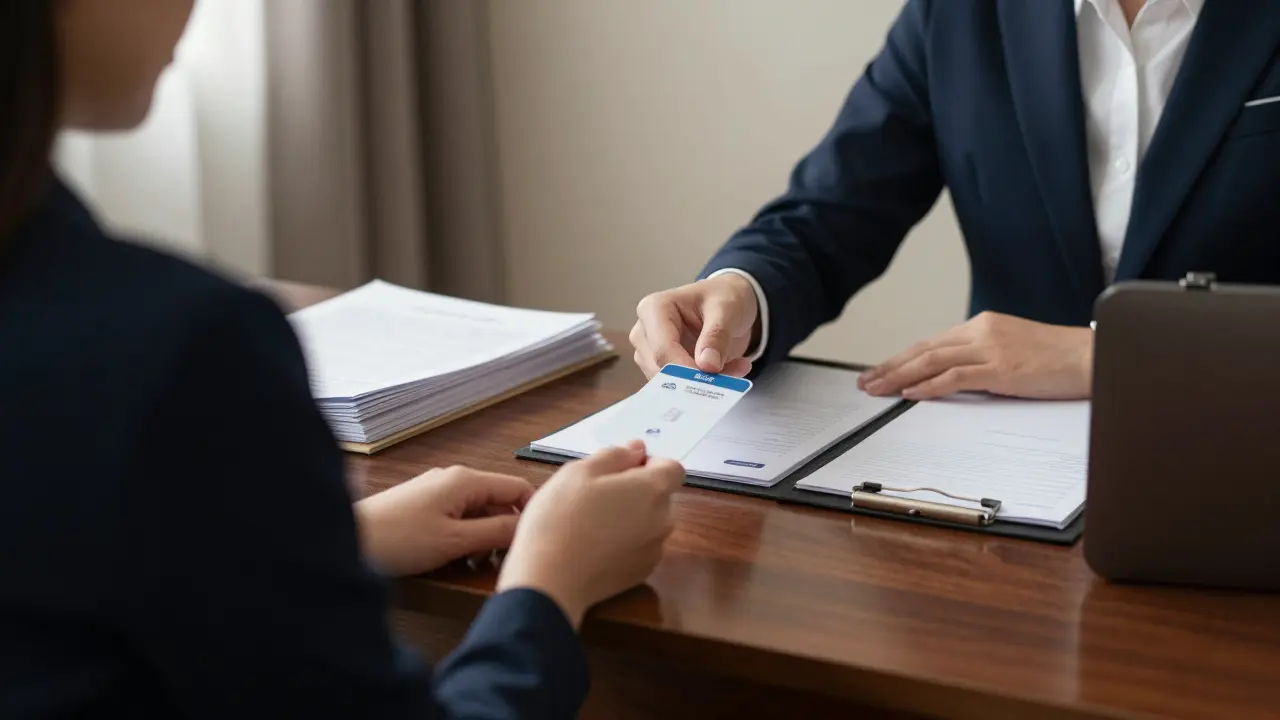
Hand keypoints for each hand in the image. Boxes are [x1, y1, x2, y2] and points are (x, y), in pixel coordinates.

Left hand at [354, 467, 534, 575]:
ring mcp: (436, 491)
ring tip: (477, 565)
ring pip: (477, 511)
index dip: (532, 512)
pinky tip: (456, 558)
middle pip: (497, 501)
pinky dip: (464, 536)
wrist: (348, 540)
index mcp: (465, 480)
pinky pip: (457, 517)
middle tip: (505, 561)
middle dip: (505, 530)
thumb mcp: (455, 541)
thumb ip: (495, 533)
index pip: (516, 487)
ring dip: (484, 537)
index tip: (537, 540)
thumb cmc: (398, 539)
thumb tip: (528, 528)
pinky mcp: (422, 506)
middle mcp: (453, 479)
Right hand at [496, 441, 684, 627]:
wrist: (550, 580)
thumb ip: (615, 455)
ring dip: (631, 517)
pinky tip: (594, 546)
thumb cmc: (562, 517)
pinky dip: (625, 542)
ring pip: (650, 523)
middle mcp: (663, 520)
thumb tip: (638, 449)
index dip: (649, 464)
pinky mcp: (641, 574)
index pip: (673, 468)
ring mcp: (654, 551)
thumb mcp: (579, 471)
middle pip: (661, 496)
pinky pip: (640, 547)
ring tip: (592, 522)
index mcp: (653, 490)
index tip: (620, 469)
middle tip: (597, 495)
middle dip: (637, 490)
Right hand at [630, 274, 758, 377]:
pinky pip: (680, 386)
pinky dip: (706, 385)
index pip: (662, 349)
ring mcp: (650, 352)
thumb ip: (717, 335)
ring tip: (737, 368)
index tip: (712, 379)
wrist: (728, 302)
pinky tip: (729, 371)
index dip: (685, 369)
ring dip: (705, 383)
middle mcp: (645, 332)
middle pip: (662, 369)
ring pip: (670, 382)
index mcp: (653, 309)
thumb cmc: (722, 297)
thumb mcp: (727, 309)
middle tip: (735, 373)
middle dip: (697, 377)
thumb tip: (707, 365)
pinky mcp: (662, 367)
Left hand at [857, 312, 1092, 400]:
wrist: (1093, 357)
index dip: (901, 358)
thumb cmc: (1057, 358)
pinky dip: (929, 386)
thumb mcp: (1012, 351)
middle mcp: (982, 331)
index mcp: (983, 325)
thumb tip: (953, 376)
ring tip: (877, 389)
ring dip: (899, 377)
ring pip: (932, 361)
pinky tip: (910, 394)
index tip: (879, 370)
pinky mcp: (1001, 369)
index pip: (932, 342)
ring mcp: (991, 348)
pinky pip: (955, 377)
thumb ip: (982, 358)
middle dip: (890, 366)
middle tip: (865, 381)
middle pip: (924, 349)